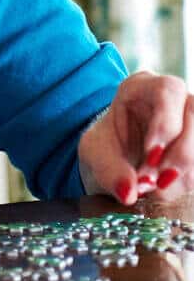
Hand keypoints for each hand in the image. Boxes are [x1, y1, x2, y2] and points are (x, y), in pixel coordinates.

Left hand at [79, 70, 193, 203]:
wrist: (117, 160)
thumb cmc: (107, 145)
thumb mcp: (96, 153)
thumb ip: (110, 169)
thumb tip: (128, 193)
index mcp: (145, 86)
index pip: (168, 91)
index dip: (166, 124)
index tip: (151, 156)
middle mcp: (178, 100)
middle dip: (180, 155)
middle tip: (156, 182)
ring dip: (185, 173)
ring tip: (156, 189)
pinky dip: (189, 182)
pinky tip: (168, 190)